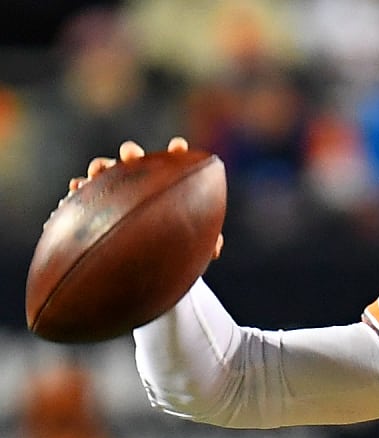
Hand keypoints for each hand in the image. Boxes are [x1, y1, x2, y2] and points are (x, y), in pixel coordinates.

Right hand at [64, 137, 223, 259]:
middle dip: (131, 153)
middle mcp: (140, 184)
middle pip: (134, 161)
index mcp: (166, 187)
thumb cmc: (175, 249)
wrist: (145, 263)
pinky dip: (80, 187)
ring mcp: (116, 192)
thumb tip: (215, 249)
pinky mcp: (95, 205)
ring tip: (98, 169)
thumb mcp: (192, 246)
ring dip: (101, 166)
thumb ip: (205, 243)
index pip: (173, 166)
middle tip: (130, 154)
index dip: (176, 154)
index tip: (179, 146)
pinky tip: (76, 187)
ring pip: (106, 172)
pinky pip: (84, 194)